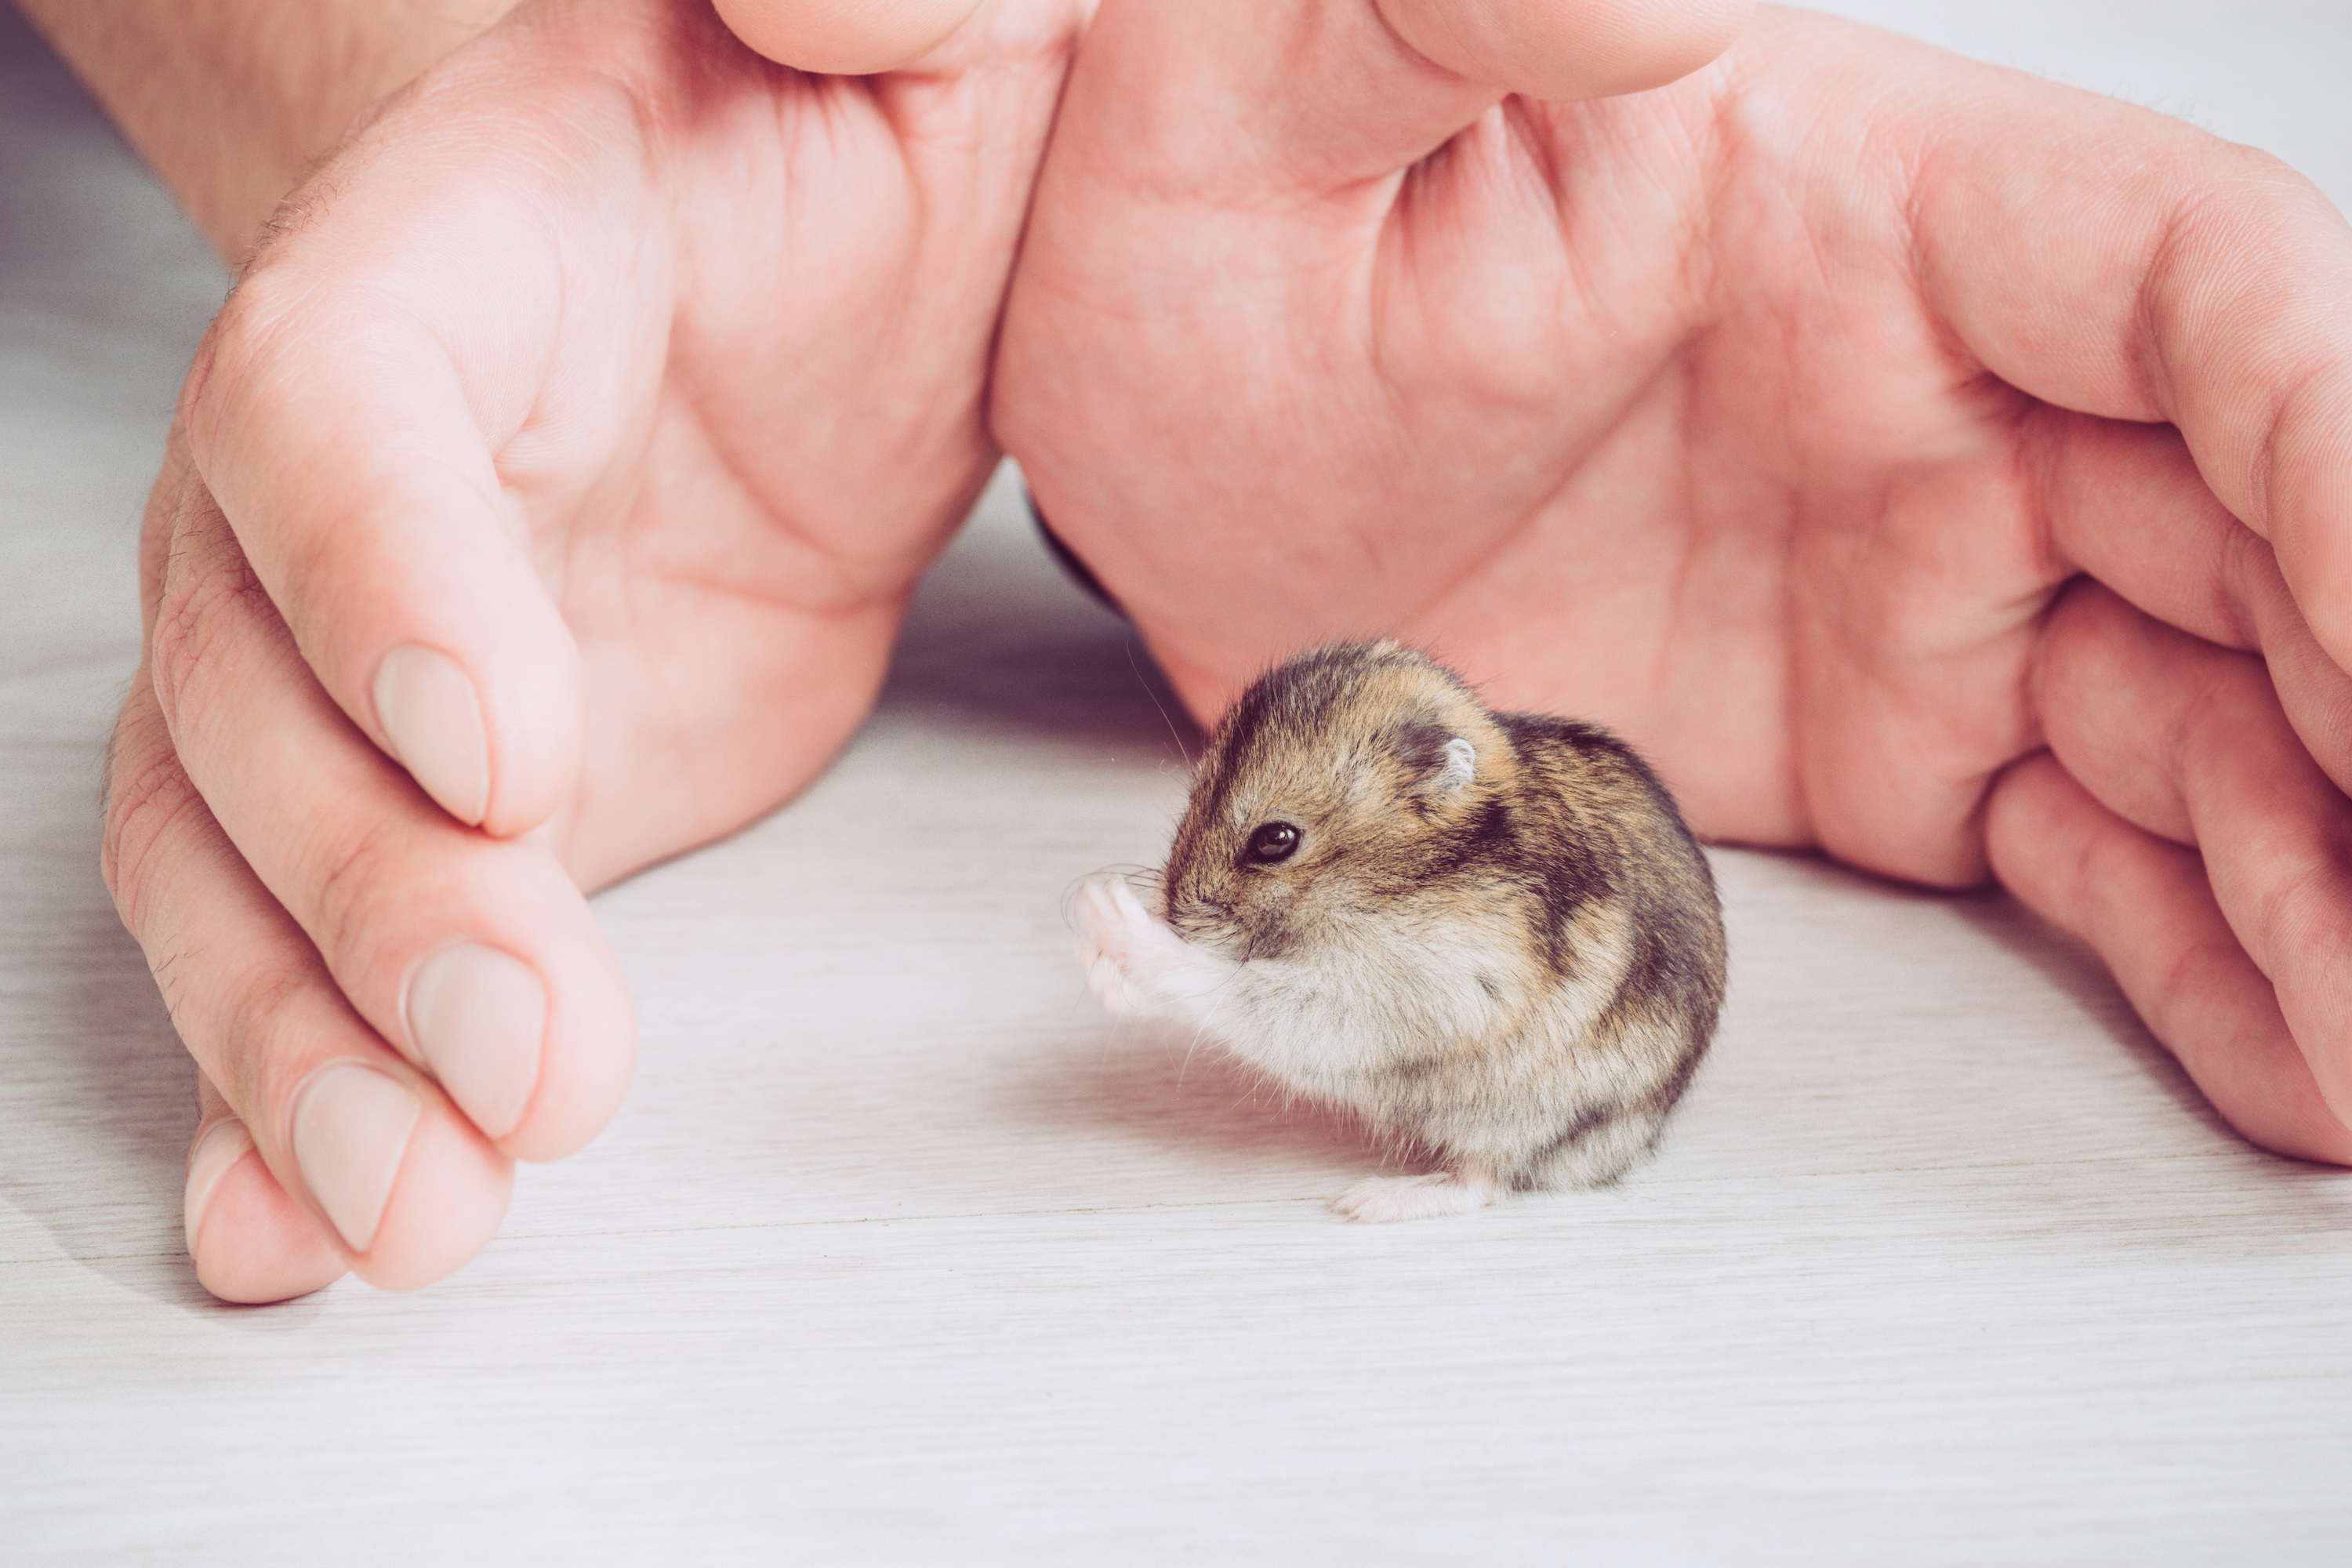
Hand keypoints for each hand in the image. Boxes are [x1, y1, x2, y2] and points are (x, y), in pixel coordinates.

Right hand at [101, 0, 1084, 1299]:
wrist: (749, 289)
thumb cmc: (824, 167)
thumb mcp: (912, 58)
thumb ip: (891, 11)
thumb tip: (849, 11)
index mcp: (444, 273)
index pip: (335, 415)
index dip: (385, 581)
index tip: (504, 750)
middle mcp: (340, 493)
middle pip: (263, 699)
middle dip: (380, 902)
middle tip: (529, 1061)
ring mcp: (354, 676)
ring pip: (250, 869)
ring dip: (316, 1054)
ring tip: (420, 1215)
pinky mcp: (425, 816)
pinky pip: (305, 953)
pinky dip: (294, 1098)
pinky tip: (301, 1230)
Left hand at [995, 1, 2351, 1162]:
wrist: (1125, 412)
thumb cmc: (1189, 215)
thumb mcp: (1268, 76)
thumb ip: (1465, 9)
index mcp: (1863, 206)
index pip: (2204, 302)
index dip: (2348, 468)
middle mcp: (1939, 398)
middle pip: (2268, 542)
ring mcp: (1911, 586)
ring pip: (2209, 726)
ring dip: (2323, 887)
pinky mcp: (1855, 746)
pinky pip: (2073, 848)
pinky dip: (2194, 952)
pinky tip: (2284, 1062)